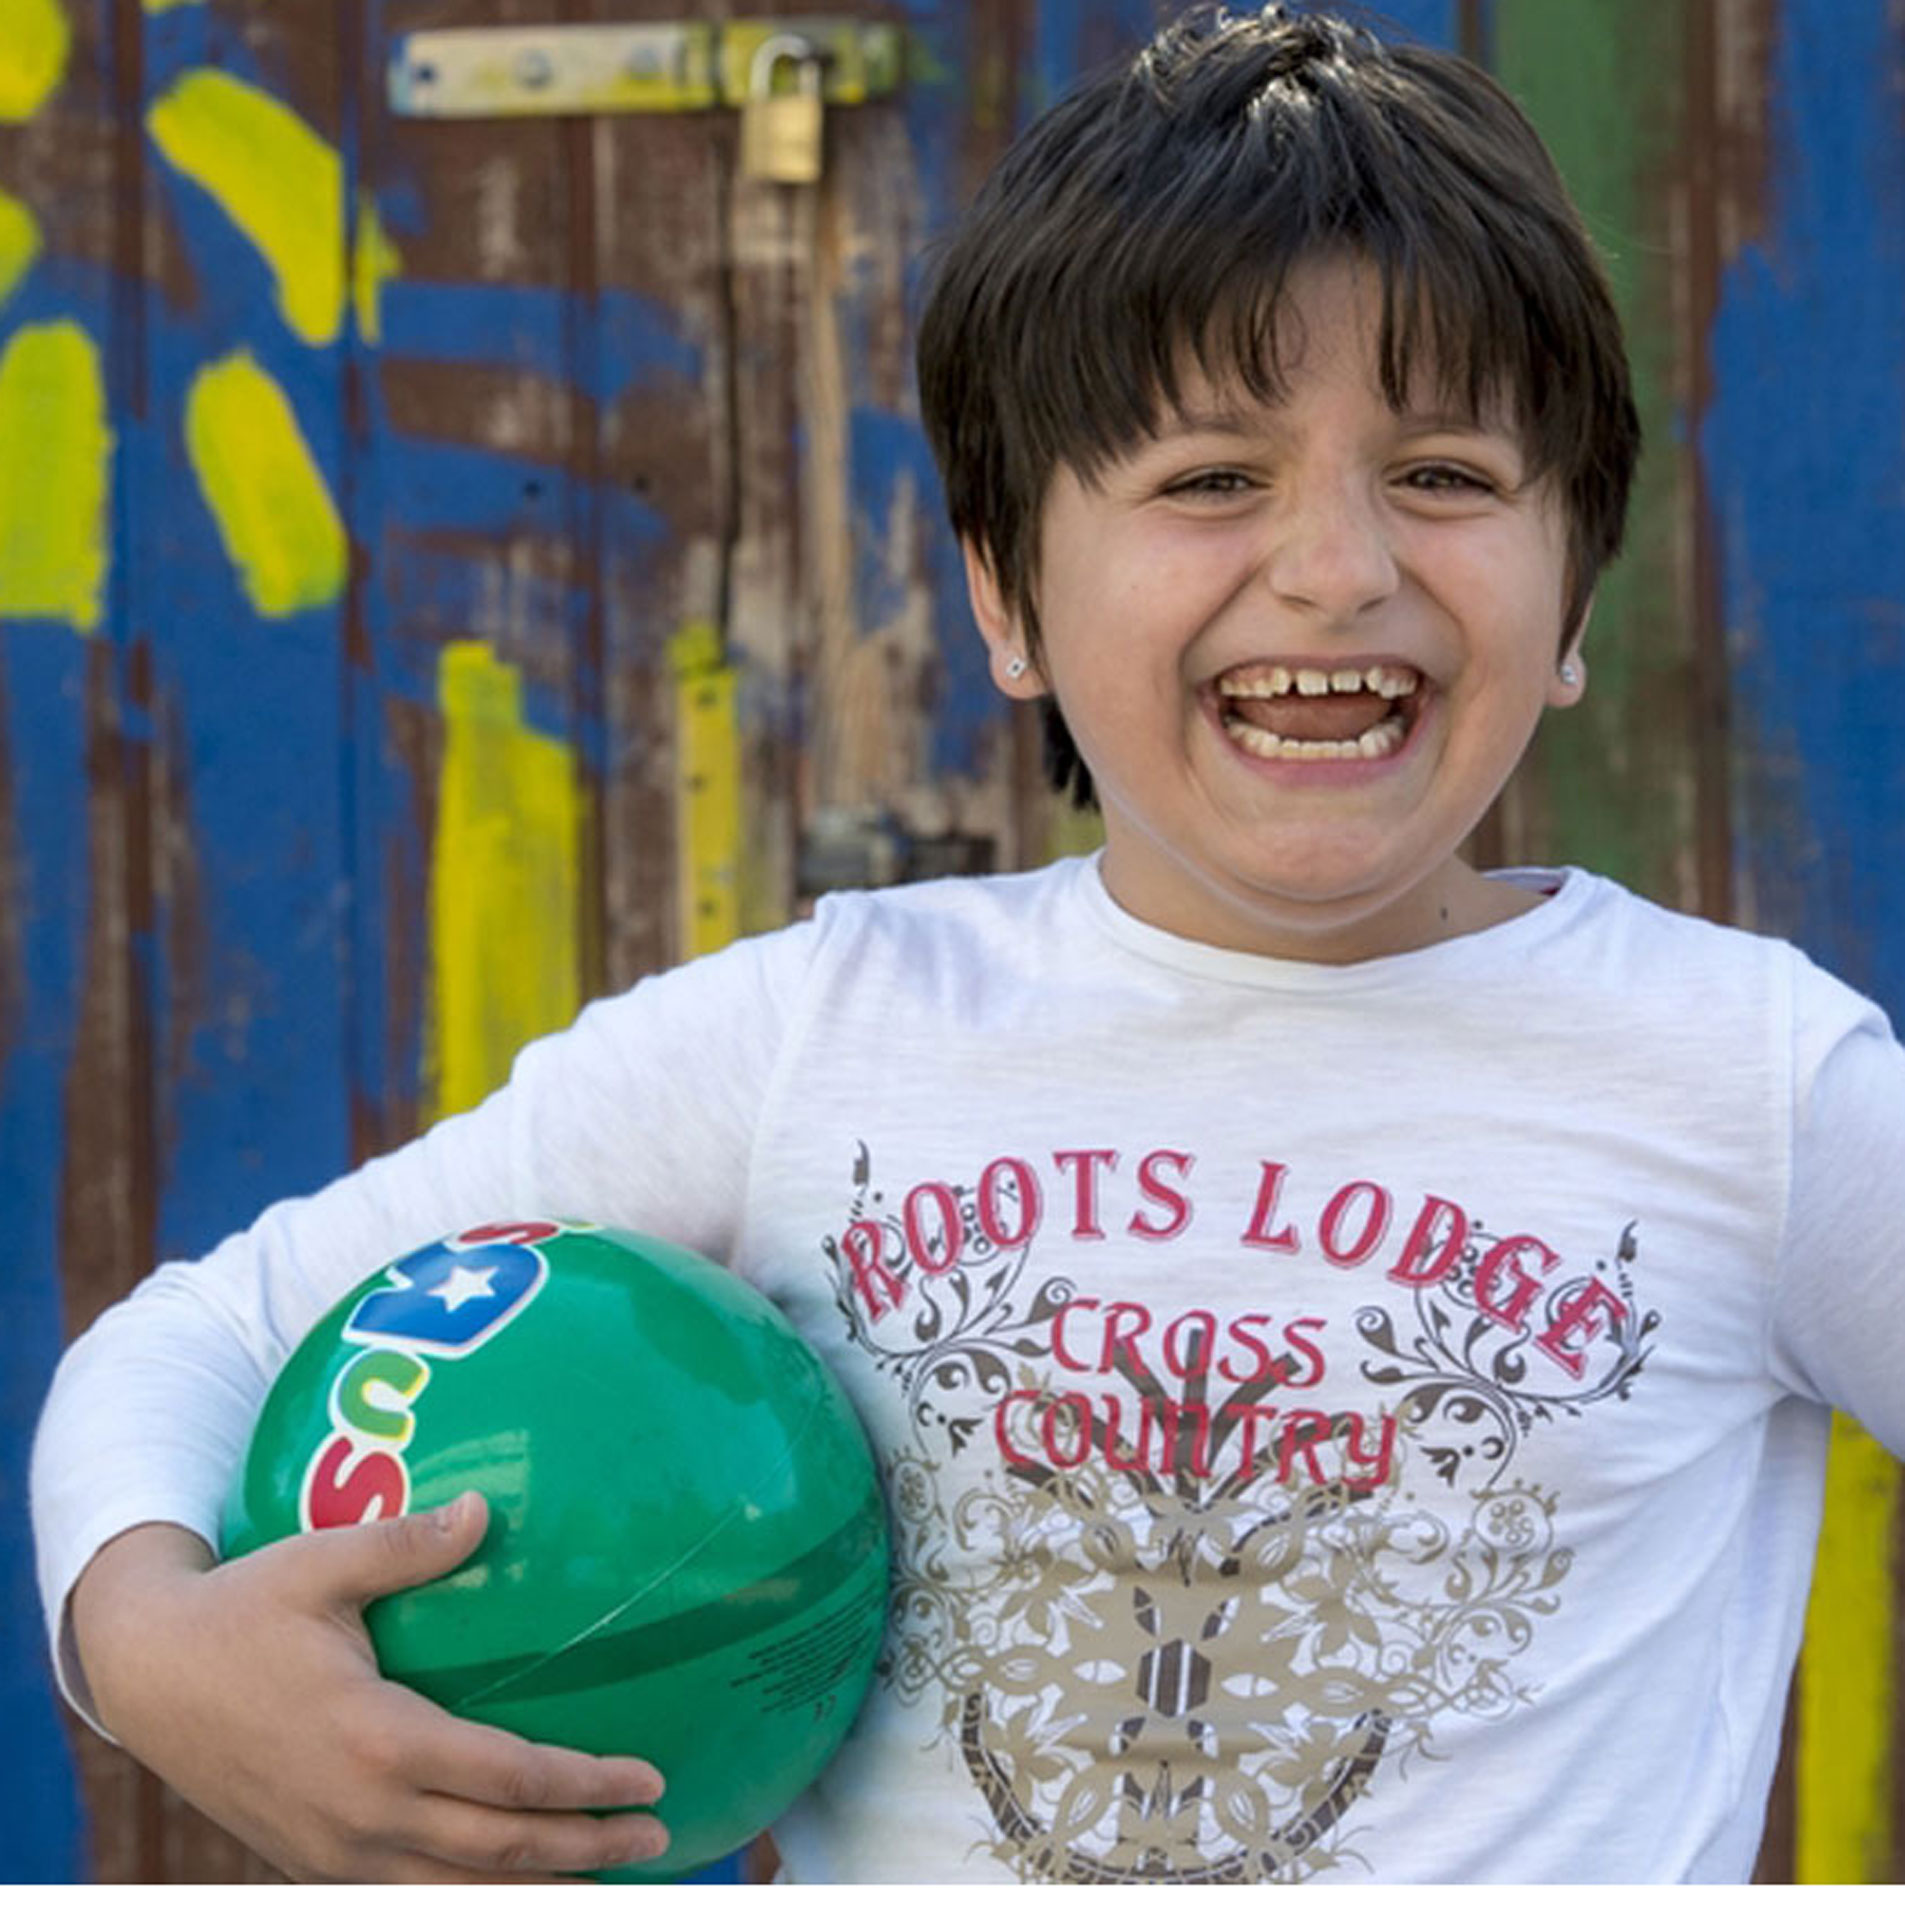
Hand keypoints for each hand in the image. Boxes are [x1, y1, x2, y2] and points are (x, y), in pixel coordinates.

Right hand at [70, 1494, 668, 1880]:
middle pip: (500, 1851)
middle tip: (659, 1839)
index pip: (508, 1779)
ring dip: (539, 1889)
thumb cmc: (243, 1609)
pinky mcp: (316, 1862)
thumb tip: (484, 1509)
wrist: (147, 1677)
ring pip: (458, 1893)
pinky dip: (474, 1895)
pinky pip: (409, 1895)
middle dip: (586, 1849)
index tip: (649, 1780)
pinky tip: (515, 1883)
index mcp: (376, 1740)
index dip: (585, 1786)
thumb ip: (407, 1543)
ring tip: (609, 1879)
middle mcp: (362, 1813)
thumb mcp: (320, 1562)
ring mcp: (336, 1850)